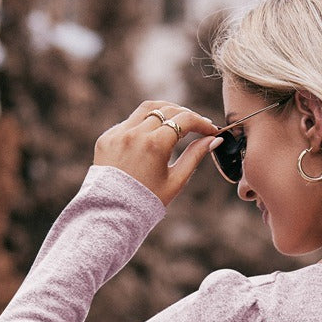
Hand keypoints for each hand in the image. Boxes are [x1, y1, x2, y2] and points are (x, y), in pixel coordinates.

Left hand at [93, 100, 223, 207]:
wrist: (113, 214)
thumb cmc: (148, 201)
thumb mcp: (176, 181)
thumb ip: (195, 156)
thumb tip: (214, 139)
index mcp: (154, 145)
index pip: (184, 120)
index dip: (201, 122)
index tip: (211, 129)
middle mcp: (135, 134)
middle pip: (167, 109)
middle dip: (186, 115)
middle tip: (197, 125)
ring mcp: (118, 134)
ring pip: (147, 108)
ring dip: (165, 110)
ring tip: (176, 121)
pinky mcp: (107, 137)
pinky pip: (130, 122)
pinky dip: (145, 124)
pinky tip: (152, 136)